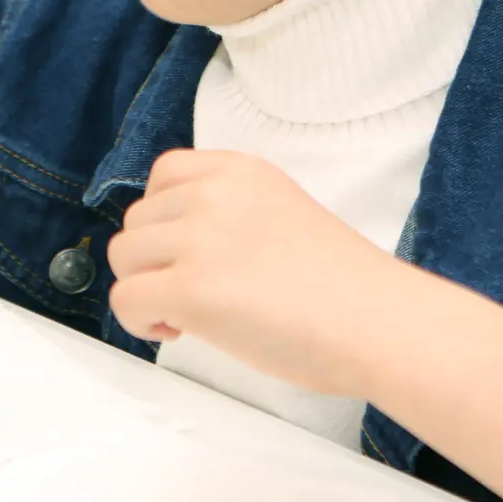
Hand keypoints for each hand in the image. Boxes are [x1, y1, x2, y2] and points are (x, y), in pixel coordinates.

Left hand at [107, 149, 405, 396]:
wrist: (379, 321)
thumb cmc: (345, 287)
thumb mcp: (282, 213)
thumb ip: (231, 214)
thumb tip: (179, 248)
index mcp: (241, 170)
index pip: (164, 173)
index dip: (164, 218)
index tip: (187, 250)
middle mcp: (214, 194)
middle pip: (136, 219)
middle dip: (155, 260)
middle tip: (197, 293)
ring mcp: (200, 238)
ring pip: (123, 257)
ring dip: (145, 288)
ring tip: (188, 314)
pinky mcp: (190, 288)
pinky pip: (125, 299)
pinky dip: (140, 321)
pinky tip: (180, 330)